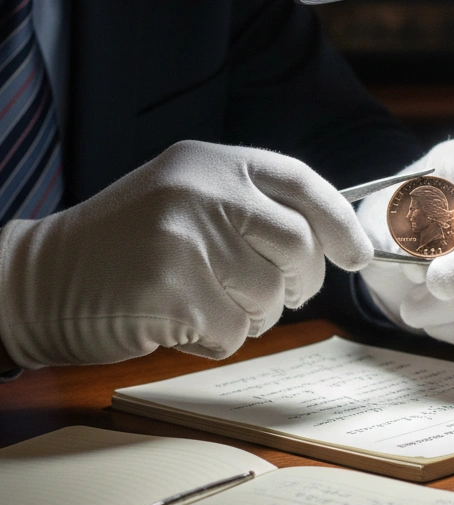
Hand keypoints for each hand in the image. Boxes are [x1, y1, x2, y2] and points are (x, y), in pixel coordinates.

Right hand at [0, 140, 371, 367]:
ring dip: (251, 314)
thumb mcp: (186, 199)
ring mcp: (186, 239)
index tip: (358, 255)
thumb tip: (332, 244)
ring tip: (204, 301)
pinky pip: (234, 333)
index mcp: (210, 162)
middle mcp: (202, 191)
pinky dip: (215, 338)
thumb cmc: (126, 245)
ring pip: (270, 296)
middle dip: (302, 281)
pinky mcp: (173, 292)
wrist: (40, 278)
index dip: (340, 221)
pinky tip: (178, 321)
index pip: (300, 182)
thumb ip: (250, 209)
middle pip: (299, 246)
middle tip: (280, 294)